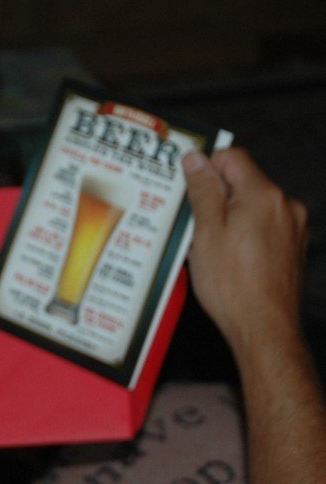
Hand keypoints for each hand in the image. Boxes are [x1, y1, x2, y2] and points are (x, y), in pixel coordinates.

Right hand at [183, 147, 307, 355]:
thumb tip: (196, 160)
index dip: (206, 167)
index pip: (233, 157)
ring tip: (212, 248)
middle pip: (243, 182)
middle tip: (196, 225)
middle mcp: (284, 206)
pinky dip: (245, 234)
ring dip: (230, 217)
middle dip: (216, 197)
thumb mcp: (205, 231)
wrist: (263, 327)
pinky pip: (263, 227)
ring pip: (252, 206)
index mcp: (263, 195)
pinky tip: (230, 259)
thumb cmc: (233, 285)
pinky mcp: (293, 247)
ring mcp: (293, 228)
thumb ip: (203, 189)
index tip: (190, 186)